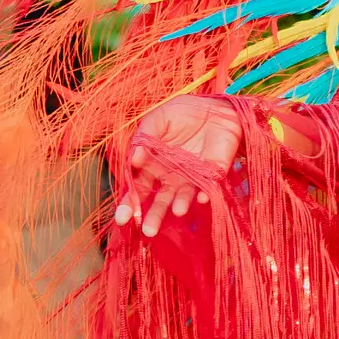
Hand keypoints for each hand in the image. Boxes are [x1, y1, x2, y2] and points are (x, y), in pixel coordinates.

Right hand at [113, 95, 243, 236]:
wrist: (215, 107)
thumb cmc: (182, 113)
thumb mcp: (158, 119)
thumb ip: (144, 137)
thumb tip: (133, 158)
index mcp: (153, 165)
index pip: (137, 188)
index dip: (129, 203)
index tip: (122, 218)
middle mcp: (171, 176)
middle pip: (160, 201)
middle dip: (153, 216)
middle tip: (147, 231)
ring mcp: (193, 176)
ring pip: (183, 197)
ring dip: (180, 204)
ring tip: (177, 210)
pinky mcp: (214, 173)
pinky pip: (209, 186)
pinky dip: (206, 193)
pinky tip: (202, 197)